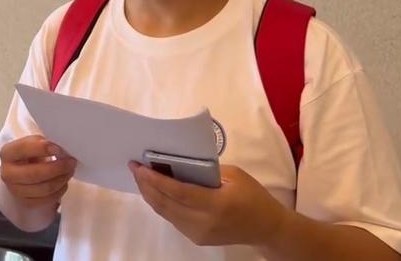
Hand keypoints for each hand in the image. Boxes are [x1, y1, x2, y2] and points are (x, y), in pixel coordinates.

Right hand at [0, 135, 77, 207]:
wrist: (22, 173)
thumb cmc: (30, 155)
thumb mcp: (33, 143)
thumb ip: (43, 143)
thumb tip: (60, 148)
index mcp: (7, 153)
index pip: (23, 149)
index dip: (43, 148)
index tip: (59, 148)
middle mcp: (7, 173)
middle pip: (35, 173)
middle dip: (57, 168)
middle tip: (71, 162)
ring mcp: (15, 190)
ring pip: (44, 188)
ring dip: (61, 179)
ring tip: (69, 171)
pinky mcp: (26, 202)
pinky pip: (47, 199)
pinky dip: (59, 191)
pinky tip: (63, 182)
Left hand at [129, 162, 290, 246]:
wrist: (266, 227)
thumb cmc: (253, 196)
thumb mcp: (234, 175)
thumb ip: (205, 170)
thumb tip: (176, 163)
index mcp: (216, 204)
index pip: (177, 192)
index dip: (155, 179)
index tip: (139, 166)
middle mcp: (204, 222)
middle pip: (165, 203)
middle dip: (146, 185)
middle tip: (134, 168)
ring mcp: (198, 233)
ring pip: (165, 213)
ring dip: (150, 194)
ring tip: (140, 177)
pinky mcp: (196, 238)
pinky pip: (172, 218)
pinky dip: (161, 204)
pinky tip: (155, 191)